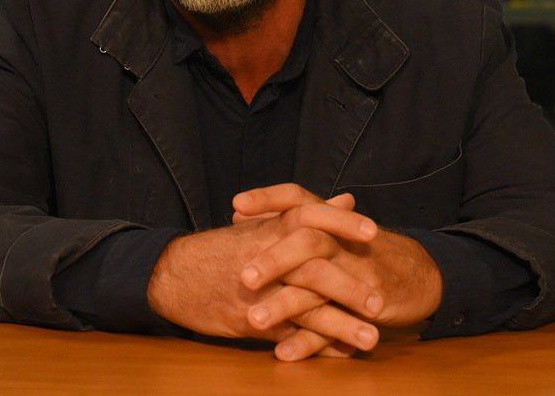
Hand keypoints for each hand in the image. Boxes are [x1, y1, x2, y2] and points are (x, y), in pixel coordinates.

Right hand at [146, 194, 382, 358]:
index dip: (341, 223)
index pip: (309, 216)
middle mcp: (265, 258)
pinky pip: (291, 336)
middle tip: (381, 301)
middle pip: (312, 269)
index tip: (372, 231)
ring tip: (372, 339)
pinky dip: (319, 347)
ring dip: (341, 325)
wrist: (174, 276)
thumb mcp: (263, 224)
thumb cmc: (224, 249)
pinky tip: (344, 354)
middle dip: (349, 286)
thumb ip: (310, 214)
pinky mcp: (251, 321)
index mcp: (269, 229)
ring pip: (305, 309)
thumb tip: (348, 199)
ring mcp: (258, 293)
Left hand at [235, 184, 443, 331]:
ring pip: (320, 286)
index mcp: (330, 220)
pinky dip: (308, 341)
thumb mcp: (329, 229)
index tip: (235, 205)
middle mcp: (343, 241)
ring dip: (285, 305)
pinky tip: (282, 352)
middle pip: (309, 241)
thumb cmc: (360, 250)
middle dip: (275, 259)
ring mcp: (358, 272)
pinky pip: (336, 325)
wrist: (419, 274)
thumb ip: (284, 220)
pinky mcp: (370, 305)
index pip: (298, 199)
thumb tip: (238, 210)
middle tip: (244, 277)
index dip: (268, 199)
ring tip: (254, 320)